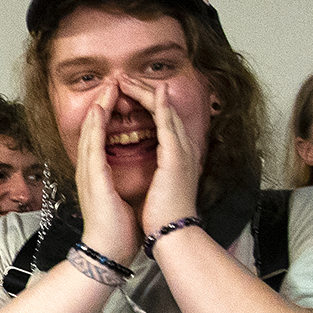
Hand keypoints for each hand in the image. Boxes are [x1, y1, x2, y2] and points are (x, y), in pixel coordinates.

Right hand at [74, 88, 141, 265]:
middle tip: (112, 84)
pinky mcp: (93, 178)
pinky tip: (100, 110)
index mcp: (99, 175)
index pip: (101, 138)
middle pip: (94, 130)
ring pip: (91, 132)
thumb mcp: (123, 198)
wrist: (110, 250)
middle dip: (102, 105)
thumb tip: (137, 174)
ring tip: (107, 88)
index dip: (108, 117)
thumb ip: (124, 182)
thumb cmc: (119, 230)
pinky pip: (93, 145)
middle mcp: (90, 171)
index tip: (120, 99)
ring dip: (98, 108)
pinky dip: (96, 126)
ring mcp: (88, 173)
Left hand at [122, 75, 207, 237]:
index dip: (149, 106)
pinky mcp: (176, 156)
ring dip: (149, 93)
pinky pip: (168, 123)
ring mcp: (183, 151)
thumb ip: (159, 172)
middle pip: (167, 112)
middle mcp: (184, 151)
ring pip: (167, 112)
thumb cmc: (162, 217)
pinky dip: (161, 106)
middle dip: (147, 93)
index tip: (132, 95)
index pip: (164, 123)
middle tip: (128, 79)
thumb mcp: (160, 188)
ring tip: (131, 80)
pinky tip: (154, 92)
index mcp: (177, 159)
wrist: (170, 233)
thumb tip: (153, 168)